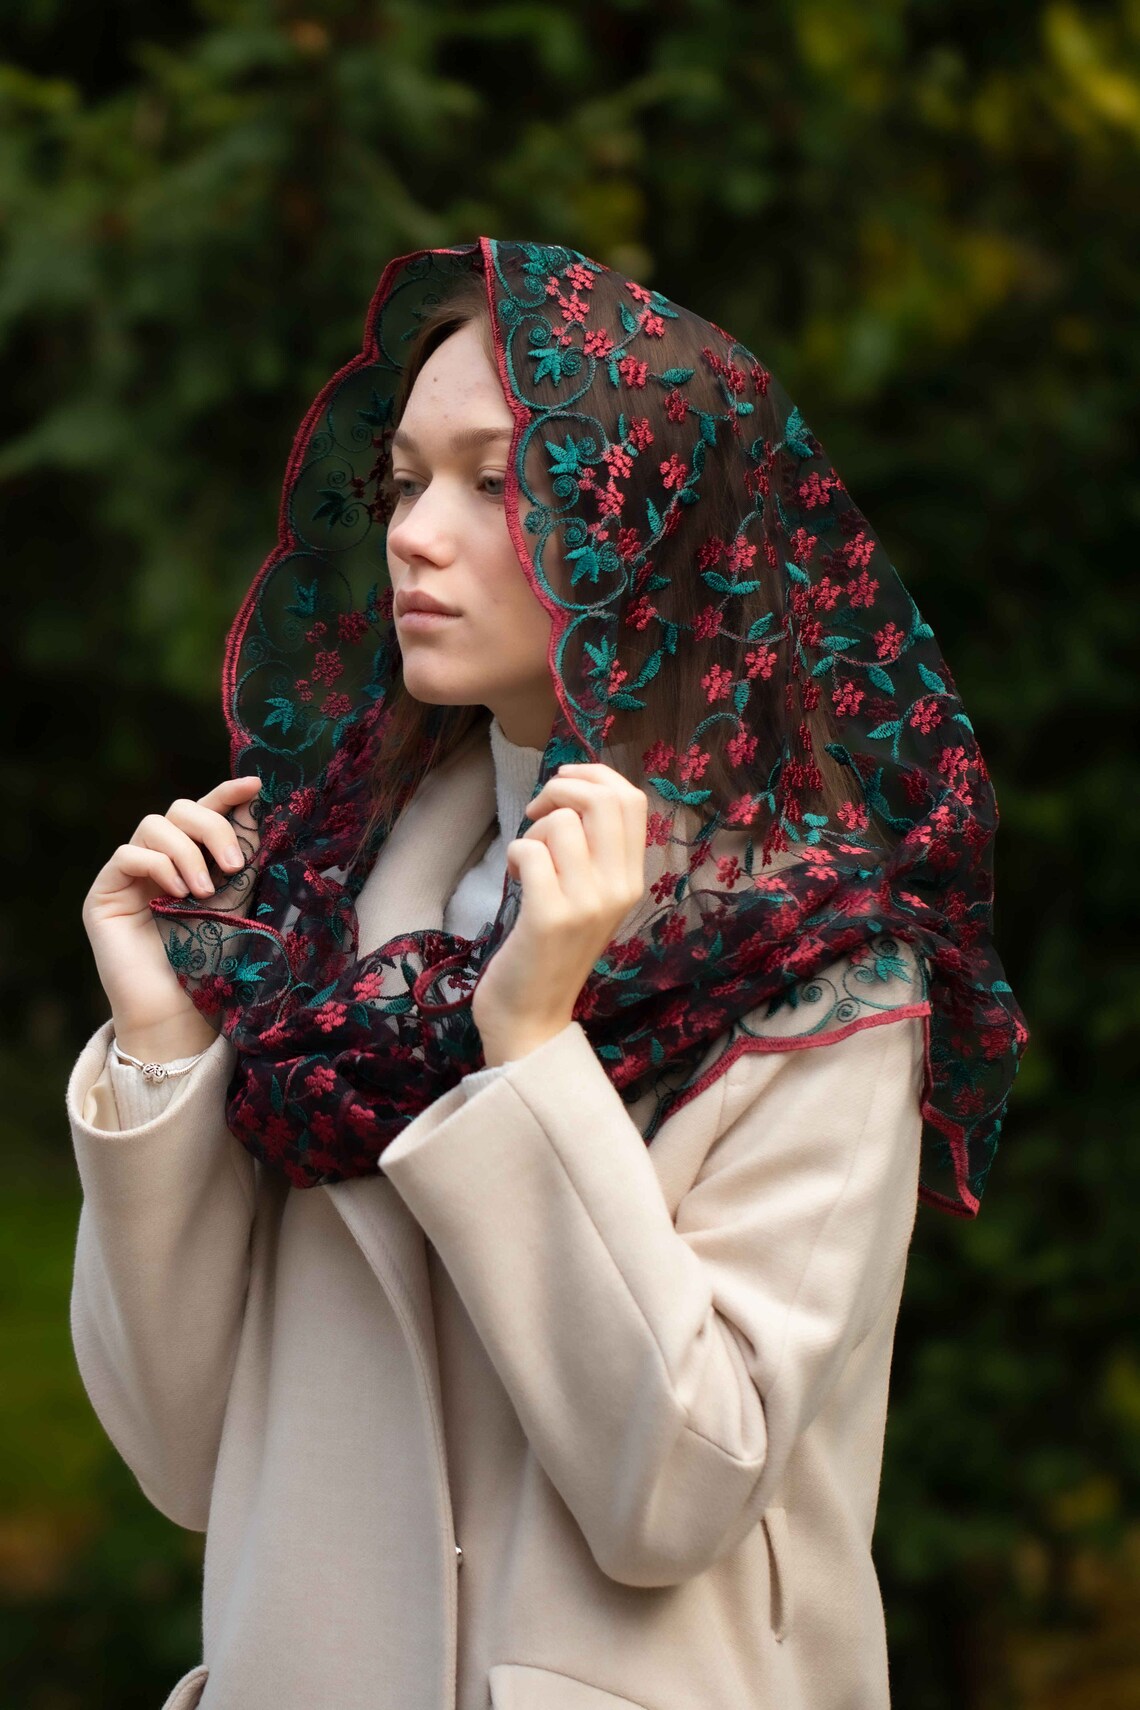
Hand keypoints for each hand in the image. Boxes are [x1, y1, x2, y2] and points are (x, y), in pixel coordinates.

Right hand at [82, 776, 262, 1058]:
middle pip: (179, 810)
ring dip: (187, 853)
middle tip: (235, 866)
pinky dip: (157, 866)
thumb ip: (242, 855)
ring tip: (204, 893)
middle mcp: (160, 861)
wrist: (183, 1012)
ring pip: (154, 826)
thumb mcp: (238, 900)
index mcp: (194, 859)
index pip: (205, 812)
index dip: (227, 793)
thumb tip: (255, 803)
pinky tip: (176, 895)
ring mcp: (130, 875)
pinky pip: (127, 854)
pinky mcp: (104, 894)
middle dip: (212, 828)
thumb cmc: (214, 963)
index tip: (255, 786)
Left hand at [471, 763, 647, 1065]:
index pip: (633, 799)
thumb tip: (577, 788)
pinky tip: (515, 879)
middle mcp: (619, 889)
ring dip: (531, 832)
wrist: (532, 1017)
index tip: (563, 783)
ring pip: (560, 823)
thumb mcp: (588, 896)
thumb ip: (593, 850)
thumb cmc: (551, 949)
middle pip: (605, 799)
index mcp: (633, 880)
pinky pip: (529, 852)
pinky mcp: (550, 917)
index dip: (595, 775)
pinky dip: (513, 855)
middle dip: (561, 788)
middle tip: (537, 812)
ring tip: (527, 863)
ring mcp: (587, 904)